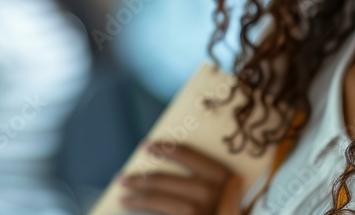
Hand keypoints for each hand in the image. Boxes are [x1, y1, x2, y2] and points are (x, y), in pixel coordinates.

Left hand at [120, 141, 242, 214]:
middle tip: (123, 177)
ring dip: (138, 197)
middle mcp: (215, 192)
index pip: (190, 156)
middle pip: (168, 181)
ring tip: (123, 193)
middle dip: (142, 178)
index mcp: (226, 176)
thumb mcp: (229, 191)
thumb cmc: (232, 208)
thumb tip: (170, 160)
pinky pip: (163, 214)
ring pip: (161, 201)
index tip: (148, 145)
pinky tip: (131, 206)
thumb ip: (209, 178)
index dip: (166, 149)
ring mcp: (203, 210)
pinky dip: (144, 210)